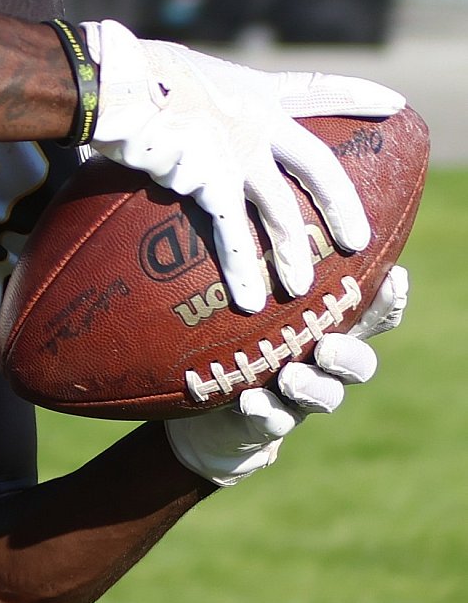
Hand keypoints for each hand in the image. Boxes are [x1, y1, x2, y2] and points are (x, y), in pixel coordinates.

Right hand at [80, 20, 403, 311]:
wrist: (117, 80)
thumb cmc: (131, 72)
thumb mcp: (177, 72)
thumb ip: (193, 101)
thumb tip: (169, 120)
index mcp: (251, 89)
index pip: (315, 89)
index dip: (355, 96)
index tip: (395, 104)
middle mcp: (255, 120)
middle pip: (318, 167)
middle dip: (340, 205)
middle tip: (356, 240)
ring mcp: (239, 152)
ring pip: (282, 212)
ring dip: (293, 253)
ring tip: (300, 287)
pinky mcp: (213, 181)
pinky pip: (233, 234)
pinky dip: (244, 269)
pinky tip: (251, 299)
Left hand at [165, 266, 407, 485]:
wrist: (207, 404)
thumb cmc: (235, 326)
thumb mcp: (250, 286)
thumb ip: (264, 252)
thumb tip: (260, 181)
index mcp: (328, 323)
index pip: (372, 311)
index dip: (390, 300)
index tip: (395, 279)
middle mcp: (321, 360)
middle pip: (358, 360)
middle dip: (349, 352)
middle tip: (327, 344)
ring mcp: (297, 395)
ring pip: (325, 395)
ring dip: (311, 386)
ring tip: (289, 377)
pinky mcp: (265, 421)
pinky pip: (274, 421)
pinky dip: (266, 412)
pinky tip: (251, 402)